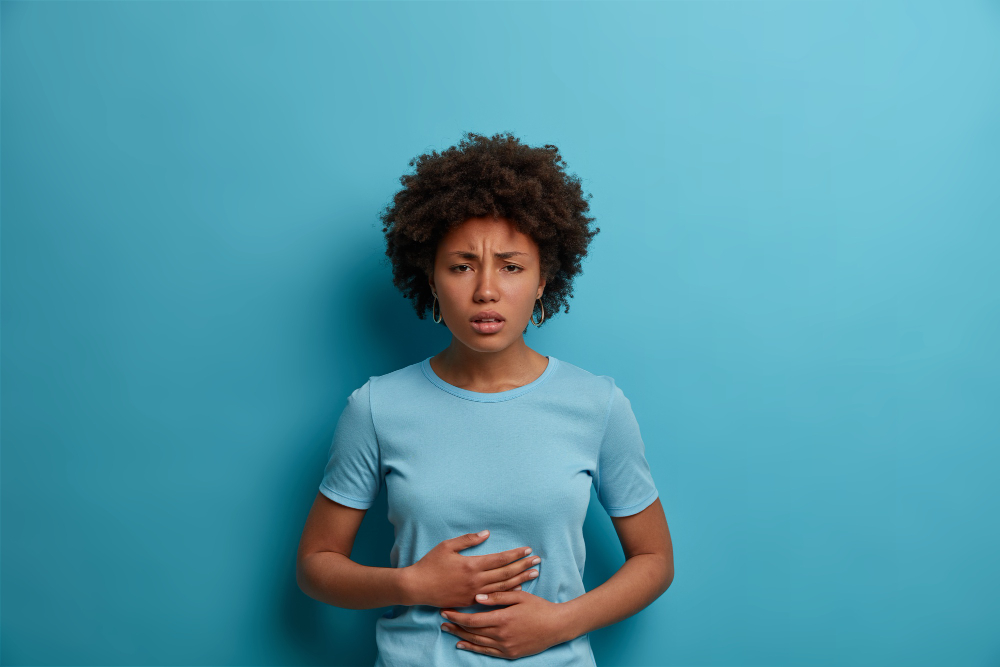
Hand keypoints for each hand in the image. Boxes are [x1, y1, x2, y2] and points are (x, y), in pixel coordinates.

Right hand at [402, 531, 540, 607]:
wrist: (417, 587)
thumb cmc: (430, 564)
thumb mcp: (447, 546)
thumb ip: (468, 540)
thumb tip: (486, 533)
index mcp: (471, 565)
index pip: (500, 559)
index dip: (515, 554)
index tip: (527, 550)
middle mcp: (476, 581)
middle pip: (505, 574)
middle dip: (523, 566)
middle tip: (538, 561)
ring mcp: (474, 594)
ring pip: (502, 588)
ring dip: (520, 580)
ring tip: (533, 574)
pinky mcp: (469, 603)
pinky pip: (493, 599)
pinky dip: (506, 594)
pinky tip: (517, 591)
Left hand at [440, 590, 570, 658]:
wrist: (557, 626)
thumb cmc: (539, 607)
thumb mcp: (519, 596)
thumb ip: (497, 596)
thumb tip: (477, 597)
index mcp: (502, 619)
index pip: (473, 619)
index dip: (457, 616)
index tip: (445, 610)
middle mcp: (501, 635)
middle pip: (471, 632)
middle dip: (455, 625)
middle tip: (442, 620)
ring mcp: (505, 647)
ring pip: (477, 643)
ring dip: (460, 636)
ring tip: (448, 630)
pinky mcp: (509, 654)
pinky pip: (486, 652)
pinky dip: (472, 648)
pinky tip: (462, 645)